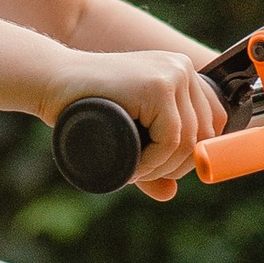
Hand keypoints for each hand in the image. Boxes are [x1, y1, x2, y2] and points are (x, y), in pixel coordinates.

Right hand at [42, 45, 224, 197]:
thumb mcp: (127, 135)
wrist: (51, 81)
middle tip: (143, 173)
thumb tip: (171, 193)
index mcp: (181, 73)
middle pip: (204, 134)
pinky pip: (172, 138)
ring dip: (162, 167)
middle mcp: (182, 69)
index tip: (163, 168)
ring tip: (134, 171)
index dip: (192, 153)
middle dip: (176, 166)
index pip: (212, 121)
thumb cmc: (85, 107)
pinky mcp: (157, 85)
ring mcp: (172, 74)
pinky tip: (132, 165)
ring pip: (188, 139)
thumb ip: (151, 160)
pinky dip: (154, 161)